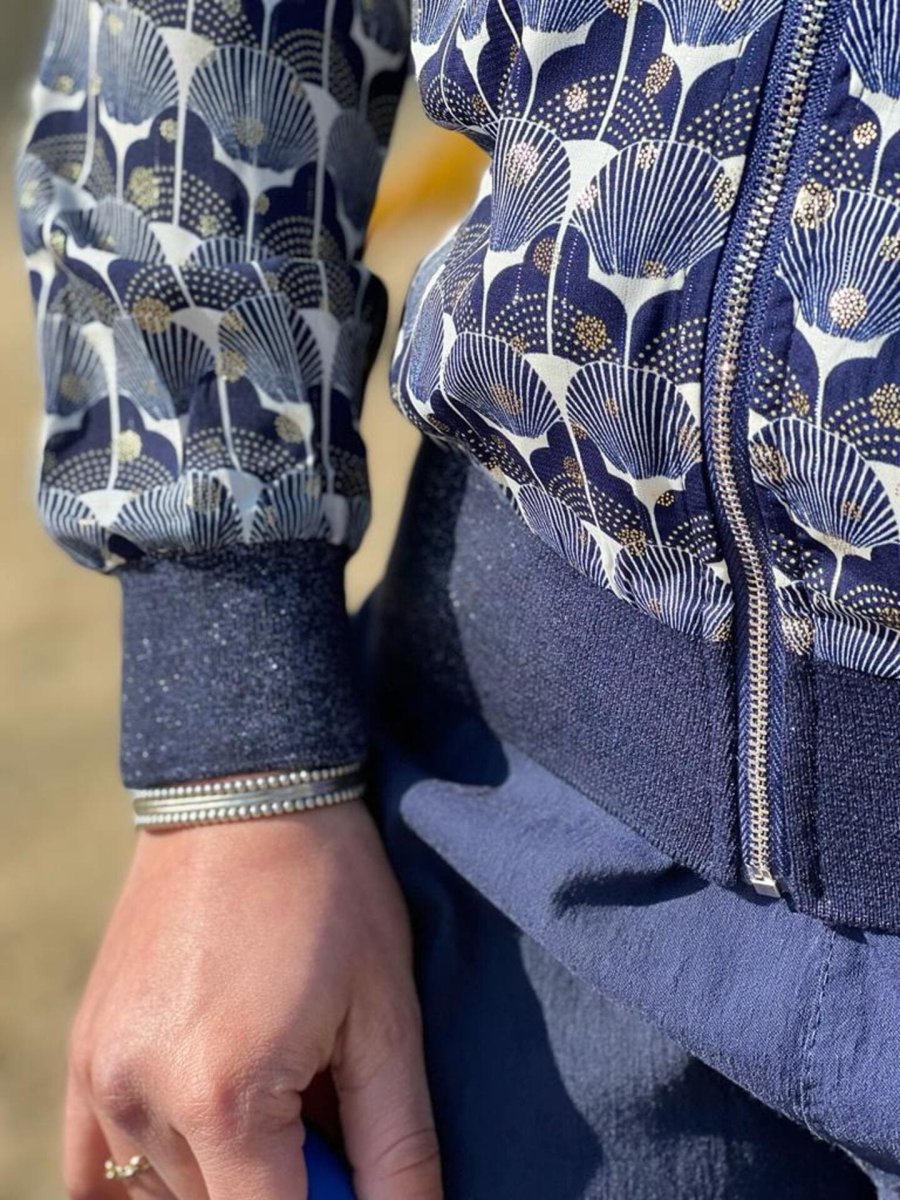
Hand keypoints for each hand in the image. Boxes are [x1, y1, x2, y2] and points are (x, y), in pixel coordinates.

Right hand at [62, 800, 441, 1198]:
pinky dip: (156, 1172)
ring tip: (279, 1075)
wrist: (245, 787)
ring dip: (230, 1169)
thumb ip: (397, 1144)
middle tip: (329, 1099)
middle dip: (289, 1182)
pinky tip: (204, 1130)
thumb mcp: (386, 1012)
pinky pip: (94, 1168)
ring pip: (171, 1193)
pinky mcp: (86, 1049)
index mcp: (225, 1095)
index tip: (357, 1166)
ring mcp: (100, 1074)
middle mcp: (142, 1097)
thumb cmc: (330, 888)